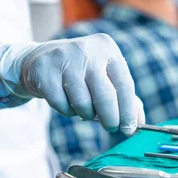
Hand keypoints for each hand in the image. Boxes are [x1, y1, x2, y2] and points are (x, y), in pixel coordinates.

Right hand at [0, 34, 143, 134]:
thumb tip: (139, 122)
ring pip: (82, 103)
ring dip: (84, 113)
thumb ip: (124, 96)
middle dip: (110, 118)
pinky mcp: (45, 71)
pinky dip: (65, 110)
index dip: (128, 110)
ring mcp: (64, 58)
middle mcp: (87, 50)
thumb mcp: (103, 75)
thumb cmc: (79, 72)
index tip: (130, 129)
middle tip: (111, 127)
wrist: (39, 60)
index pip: (124, 84)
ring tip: (81, 105)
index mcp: (107, 48)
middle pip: (105, 95)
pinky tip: (64, 99)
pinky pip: (61, 105)